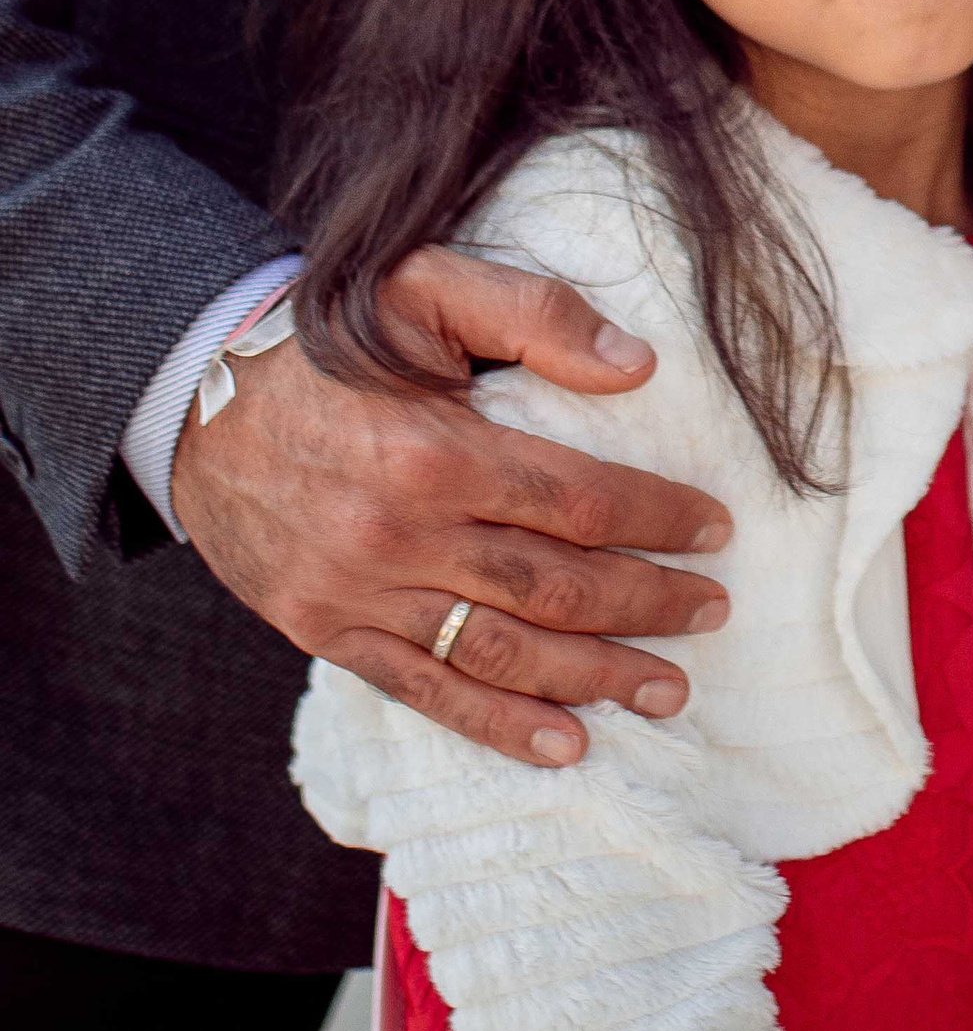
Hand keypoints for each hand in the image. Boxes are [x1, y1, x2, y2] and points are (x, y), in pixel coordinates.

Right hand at [170, 247, 734, 768]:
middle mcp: (400, 534)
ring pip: (501, 652)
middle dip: (647, 603)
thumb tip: (637, 366)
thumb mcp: (425, 286)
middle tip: (712, 613)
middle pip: (554, 586)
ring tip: (668, 689)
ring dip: (594, 677)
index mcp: (435, 450)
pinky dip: (498, 724)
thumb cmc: (330, 338)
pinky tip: (563, 745)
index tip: (715, 529)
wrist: (199, 396)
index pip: (578, 499)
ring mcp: (361, 593)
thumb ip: (534, 316)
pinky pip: (425, 691)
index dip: (658, 518)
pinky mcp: (327, 631)